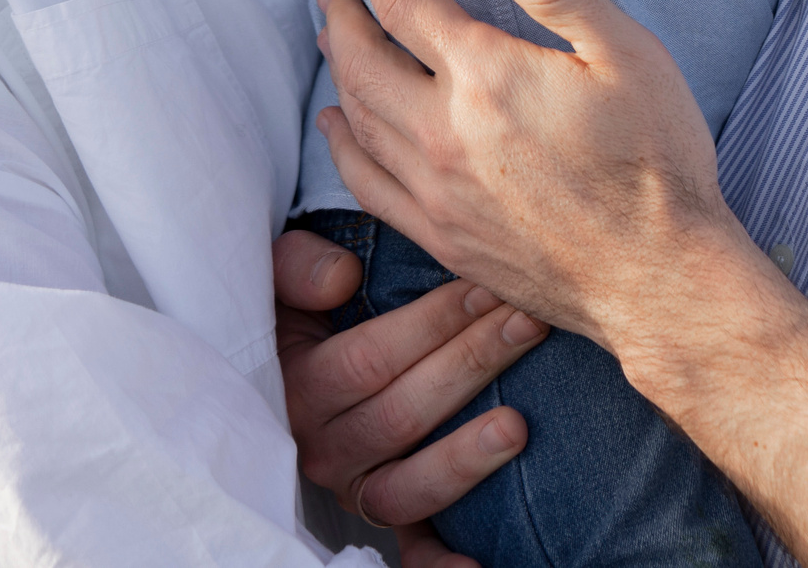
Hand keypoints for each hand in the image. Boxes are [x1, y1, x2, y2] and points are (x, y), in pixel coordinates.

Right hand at [273, 227, 541, 551]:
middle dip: (470, 364)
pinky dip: (441, 565)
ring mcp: (353, 489)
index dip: (431, 324)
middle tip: (526, 324)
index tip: (487, 287)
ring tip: (517, 426)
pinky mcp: (382, 518)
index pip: (367, 361)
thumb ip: (298, 269)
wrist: (284, 362)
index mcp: (296, 389)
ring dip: (465, 457)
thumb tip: (342, 279)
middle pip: (401, 416)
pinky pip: (409, 553)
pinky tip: (481, 566)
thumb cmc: (300, 309)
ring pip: (409, 487)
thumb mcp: (281, 277)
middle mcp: (320, 449)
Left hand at [316, 0, 736, 350]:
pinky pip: (367, 185)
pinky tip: (342, 129)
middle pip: (362, 61)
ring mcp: (437, 193)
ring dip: (338, 73)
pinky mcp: (443, 240)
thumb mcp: (624, 51)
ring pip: (359, 120)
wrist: (659, 279)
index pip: (401, 3)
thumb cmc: (655, 160)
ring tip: (332, 43)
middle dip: (342, 16)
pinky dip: (344, 147)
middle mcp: (443, 133)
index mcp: (485, 77)